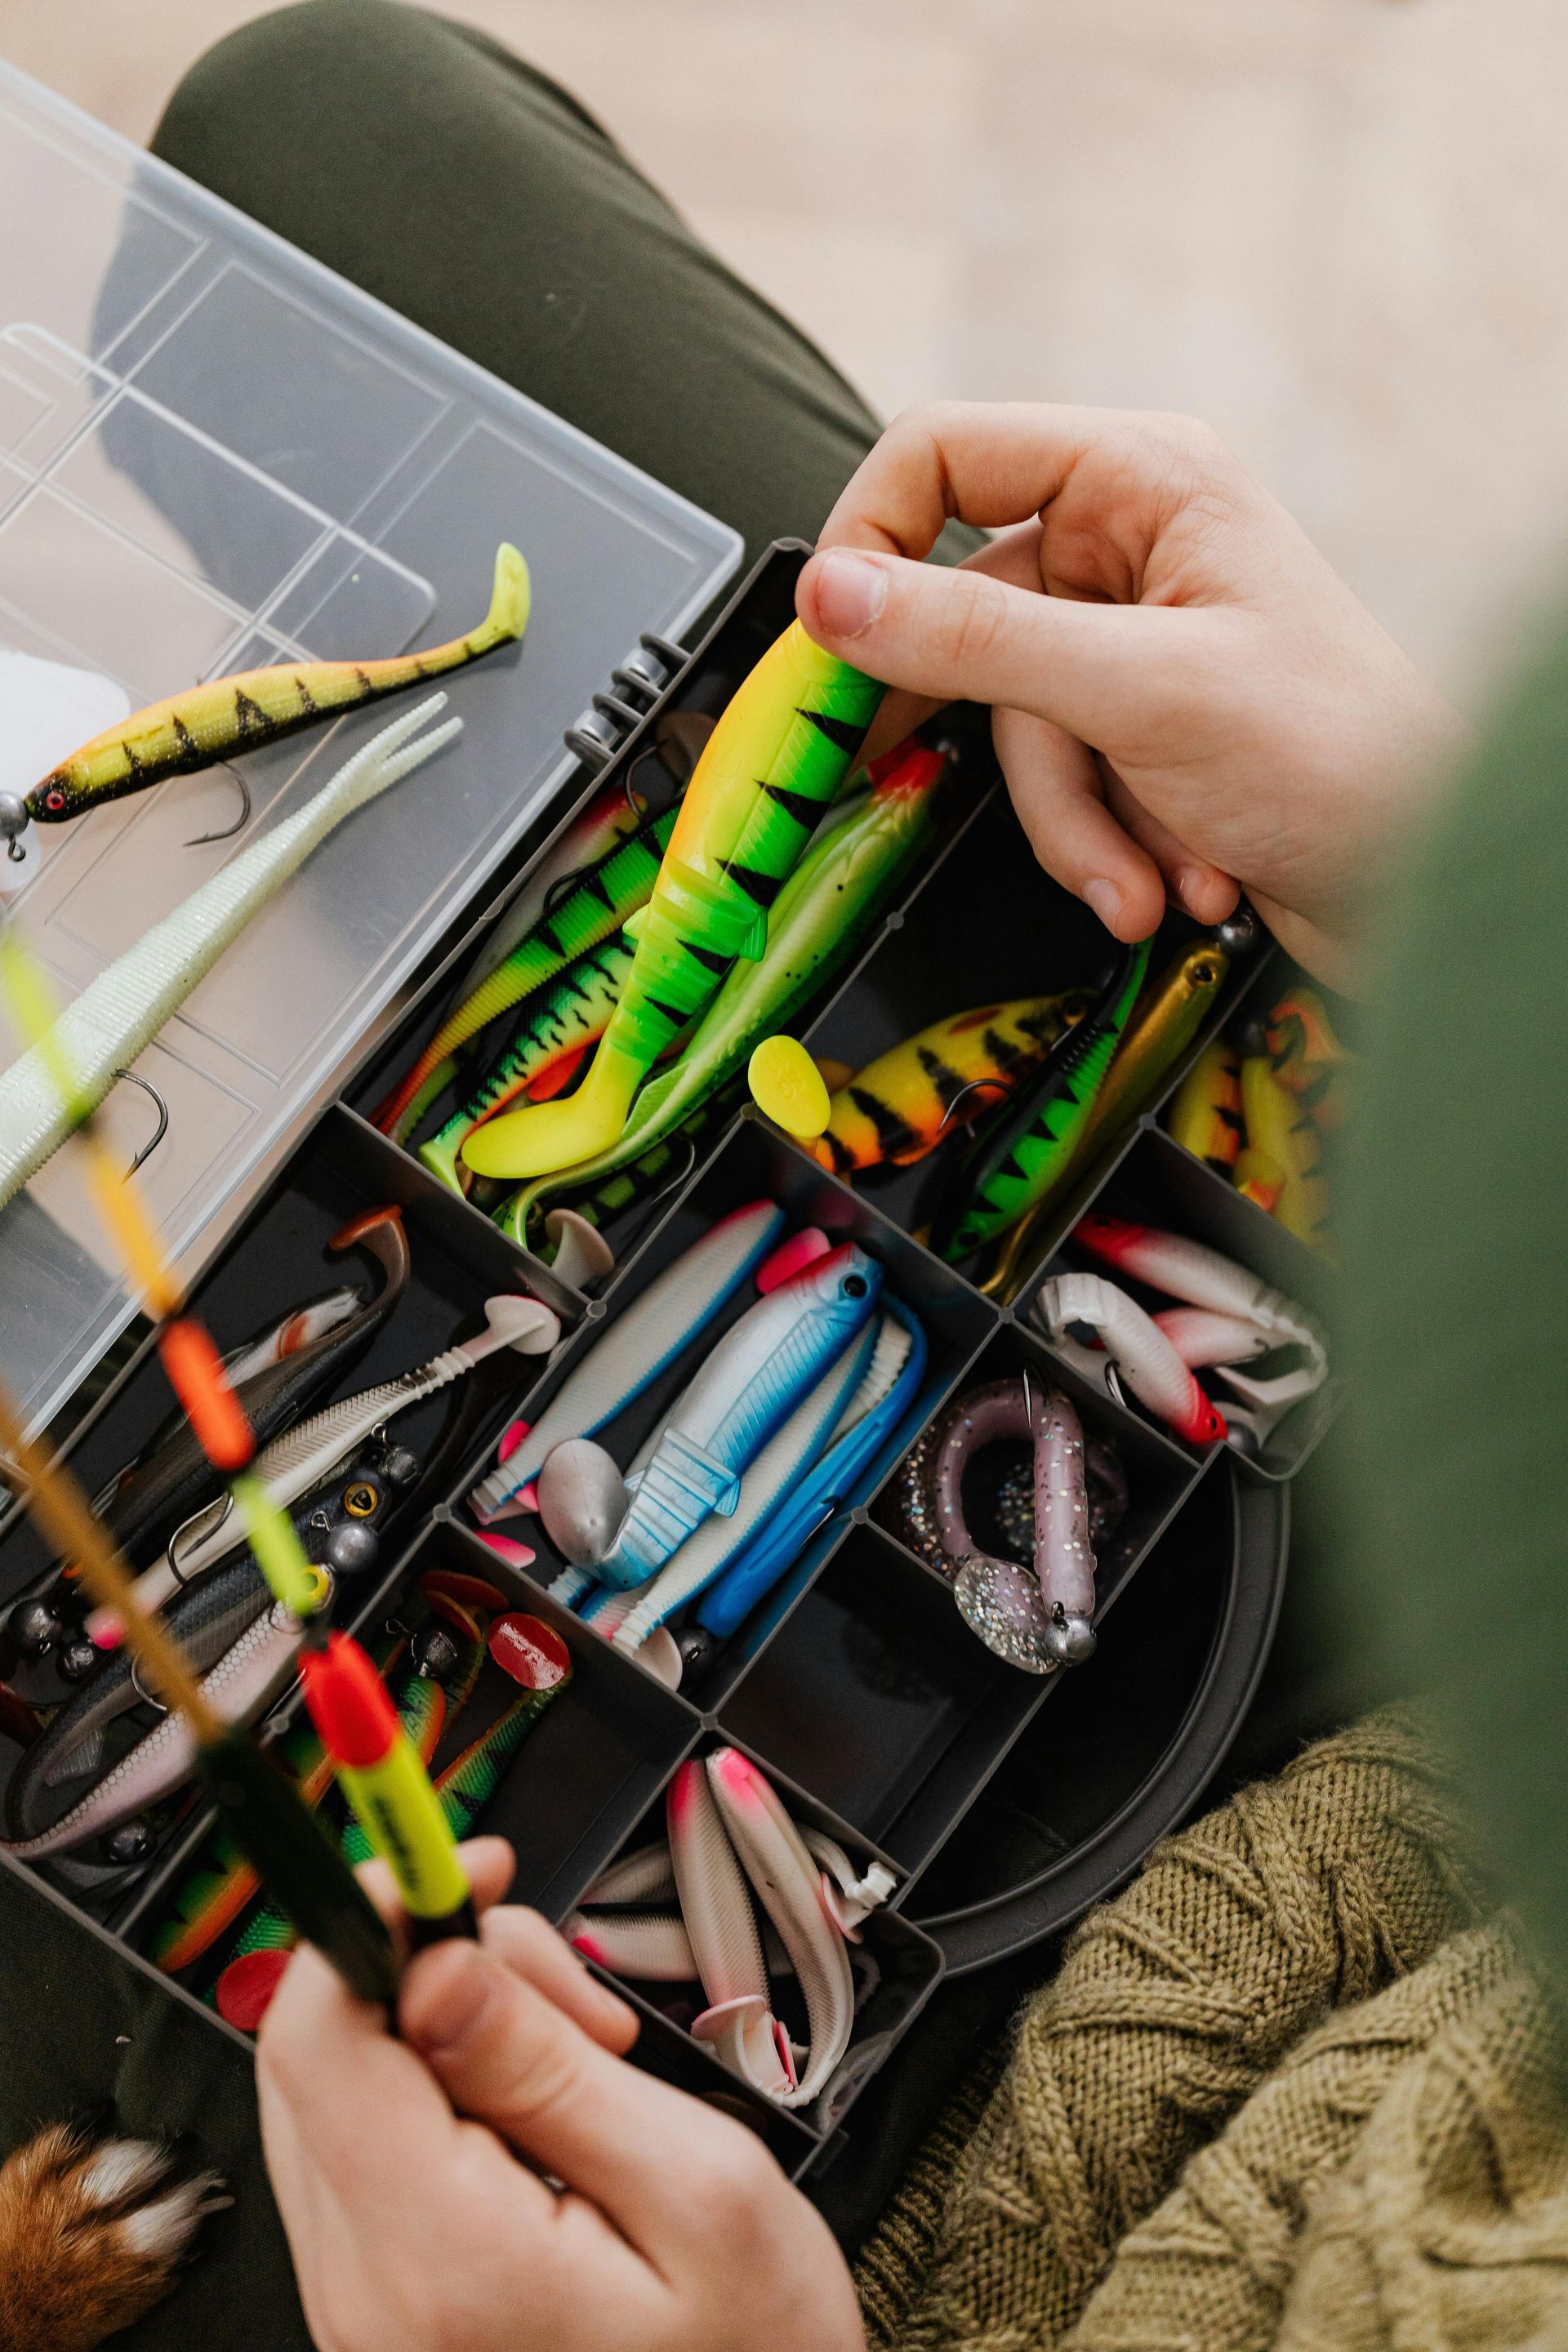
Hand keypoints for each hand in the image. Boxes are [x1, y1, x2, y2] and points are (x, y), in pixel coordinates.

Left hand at [257, 1840, 863, 2351]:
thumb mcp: (698, 2188)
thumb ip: (549, 2066)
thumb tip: (433, 1961)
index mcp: (439, 2262)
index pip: (318, 2035)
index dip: (377, 1910)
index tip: (460, 1864)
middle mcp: (366, 2293)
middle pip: (325, 2047)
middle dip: (440, 1970)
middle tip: (576, 2002)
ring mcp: (363, 2307)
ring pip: (348, 2088)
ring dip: (454, 2032)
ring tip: (589, 2071)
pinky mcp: (381, 2306)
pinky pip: (375, 2152)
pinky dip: (452, 2098)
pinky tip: (549, 2119)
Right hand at [798, 402, 1467, 978]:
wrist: (1427, 886)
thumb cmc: (1343, 759)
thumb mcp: (1138, 691)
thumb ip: (976, 639)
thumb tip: (836, 595)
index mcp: (1141, 479)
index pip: (942, 455)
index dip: (871, 539)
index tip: (834, 637)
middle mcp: (1132, 547)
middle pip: (967, 622)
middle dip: (1008, 741)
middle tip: (903, 778)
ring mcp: (1133, 644)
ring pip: (1013, 727)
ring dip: (1076, 823)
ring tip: (1140, 873)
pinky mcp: (1141, 733)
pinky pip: (1061, 782)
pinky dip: (1106, 843)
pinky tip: (1174, 875)